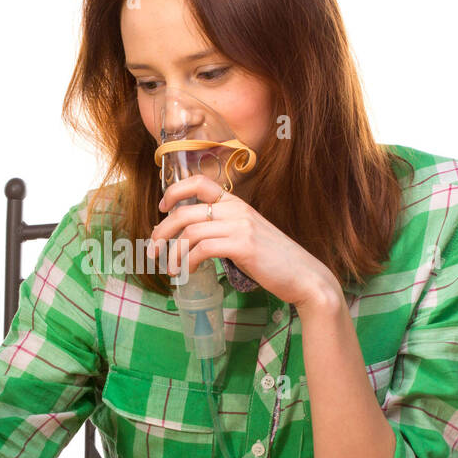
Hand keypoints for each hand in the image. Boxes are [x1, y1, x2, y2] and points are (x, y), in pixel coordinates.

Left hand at [148, 175, 340, 310]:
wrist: (304, 276)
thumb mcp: (247, 236)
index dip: (174, 192)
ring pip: (190, 231)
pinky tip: (188, 272)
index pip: (199, 182)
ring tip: (171, 269)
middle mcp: (236, 209)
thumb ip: (223, 230)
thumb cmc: (274, 261)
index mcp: (237, 203)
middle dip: (162, 231)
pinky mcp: (242, 246)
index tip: (161, 209)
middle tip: (153, 250)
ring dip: (173, 253)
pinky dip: (188, 262)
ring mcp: (240, 226)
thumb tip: (189, 237)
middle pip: (185, 211)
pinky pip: (202, 249)